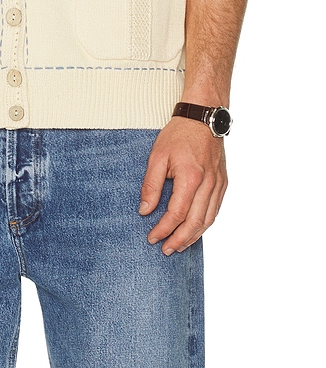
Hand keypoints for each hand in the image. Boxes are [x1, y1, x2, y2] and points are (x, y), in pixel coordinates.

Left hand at [139, 118, 227, 254]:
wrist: (203, 117)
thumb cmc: (179, 134)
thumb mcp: (157, 155)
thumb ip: (151, 185)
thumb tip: (145, 210)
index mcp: (191, 177)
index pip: (176, 213)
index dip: (163, 229)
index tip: (152, 237)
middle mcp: (208, 184)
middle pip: (195, 222)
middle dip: (179, 240)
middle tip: (165, 250)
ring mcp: (219, 184)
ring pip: (208, 220)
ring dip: (193, 236)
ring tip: (179, 245)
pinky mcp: (223, 182)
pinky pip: (215, 210)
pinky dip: (205, 224)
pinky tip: (194, 229)